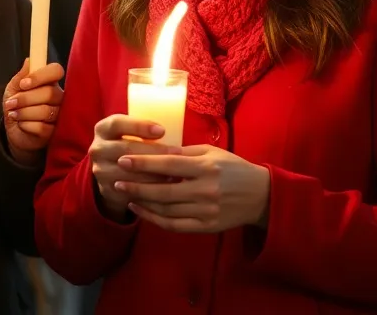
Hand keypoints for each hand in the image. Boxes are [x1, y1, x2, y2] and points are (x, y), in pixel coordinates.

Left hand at [4, 60, 63, 165]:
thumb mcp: (13, 89)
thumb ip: (21, 76)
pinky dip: (27, 125)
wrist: (14, 130)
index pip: (56, 70)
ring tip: (13, 114)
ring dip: (24, 112)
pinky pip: (42, 127)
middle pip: (50, 93)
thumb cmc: (16, 106)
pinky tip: (22, 124)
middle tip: (11, 103)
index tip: (24, 83)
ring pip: (45, 111)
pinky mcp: (54, 132)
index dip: (41, 76)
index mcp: (50, 82)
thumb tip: (29, 60)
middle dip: (26, 98)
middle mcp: (58, 97)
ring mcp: (58, 115)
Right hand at [88, 115, 179, 222]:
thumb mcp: (129, 133)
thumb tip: (177, 125)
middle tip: (177, 153)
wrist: (110, 172)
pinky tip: (166, 188)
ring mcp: (101, 171)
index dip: (139, 126)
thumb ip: (145, 129)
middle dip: (153, 151)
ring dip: (154, 173)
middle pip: (125, 148)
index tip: (162, 130)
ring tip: (176, 172)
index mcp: (103, 129)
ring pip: (129, 173)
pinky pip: (130, 191)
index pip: (117, 123)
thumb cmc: (129, 145)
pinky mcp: (107, 190)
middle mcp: (98, 149)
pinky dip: (149, 190)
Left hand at [114, 145, 270, 233]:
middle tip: (116, 180)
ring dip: (142, 202)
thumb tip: (155, 151)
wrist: (260, 195)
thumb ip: (184, 153)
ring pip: (165, 210)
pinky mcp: (206, 227)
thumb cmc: (233, 167)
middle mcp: (205, 190)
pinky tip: (141, 210)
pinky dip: (154, 219)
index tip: (124, 159)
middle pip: (163, 191)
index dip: (143, 163)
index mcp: (206, 167)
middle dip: (136, 186)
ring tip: (125, 193)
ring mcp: (206, 211)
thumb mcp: (212, 152)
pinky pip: (174, 225)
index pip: (168, 165)